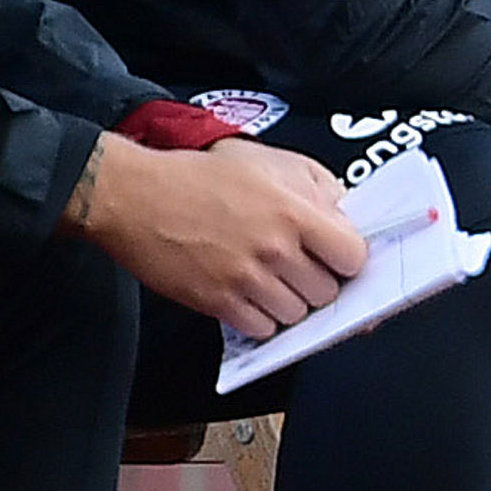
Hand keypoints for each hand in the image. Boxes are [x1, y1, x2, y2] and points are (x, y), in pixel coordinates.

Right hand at [67, 136, 365, 338]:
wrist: (138, 196)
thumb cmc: (200, 175)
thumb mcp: (268, 160)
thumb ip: (317, 186)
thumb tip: (346, 218)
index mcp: (293, 209)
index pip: (353, 256)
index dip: (346, 258)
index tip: (336, 256)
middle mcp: (274, 247)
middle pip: (327, 292)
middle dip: (317, 281)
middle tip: (297, 265)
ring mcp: (246, 279)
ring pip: (296, 315)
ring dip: (288, 302)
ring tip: (268, 277)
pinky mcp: (218, 302)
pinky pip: (262, 329)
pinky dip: (260, 318)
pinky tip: (248, 293)